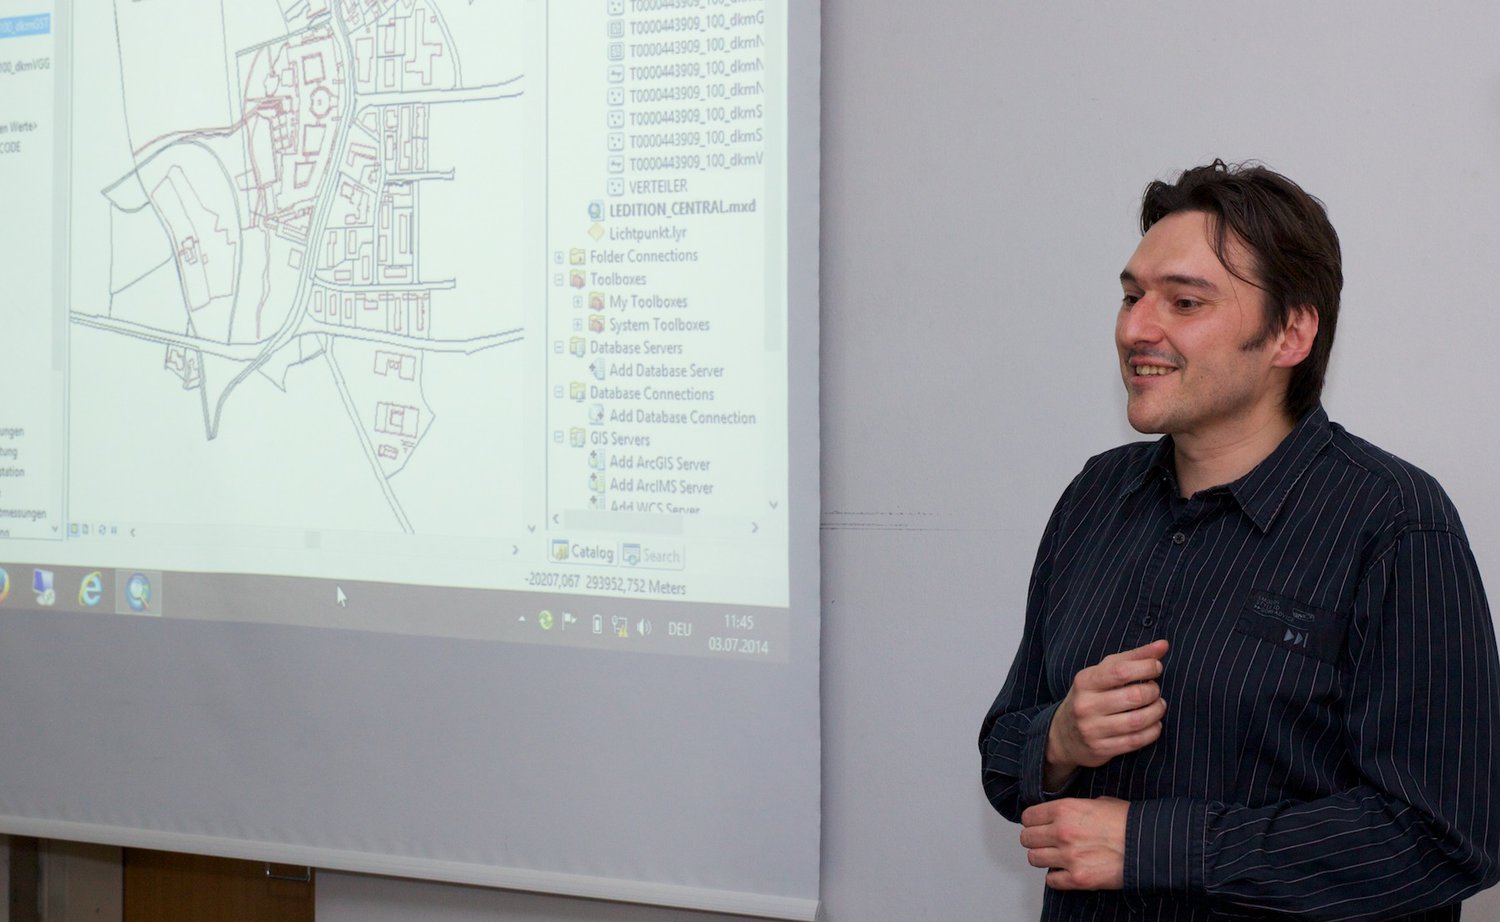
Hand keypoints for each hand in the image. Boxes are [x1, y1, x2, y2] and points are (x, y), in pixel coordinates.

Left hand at [1019, 797, 1128, 889]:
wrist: (1148, 845)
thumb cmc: (1128, 822)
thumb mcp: (1098, 802)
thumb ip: (1075, 809)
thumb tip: (1065, 815)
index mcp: (1065, 810)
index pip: (1028, 817)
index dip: (1032, 821)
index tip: (1037, 825)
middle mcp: (1062, 832)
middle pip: (1027, 838)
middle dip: (1034, 840)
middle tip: (1043, 842)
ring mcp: (1069, 857)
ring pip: (1034, 859)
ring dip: (1042, 858)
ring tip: (1054, 857)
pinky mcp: (1078, 878)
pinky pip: (1051, 881)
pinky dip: (1056, 878)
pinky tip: (1065, 871)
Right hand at [1045, 639, 1167, 788]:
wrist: (1063, 735)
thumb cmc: (1090, 696)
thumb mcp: (1103, 672)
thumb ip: (1134, 657)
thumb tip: (1164, 645)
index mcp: (1085, 681)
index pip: (1120, 671)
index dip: (1146, 667)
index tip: (1156, 667)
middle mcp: (1086, 705)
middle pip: (1133, 696)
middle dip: (1153, 692)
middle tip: (1155, 690)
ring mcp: (1092, 729)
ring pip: (1137, 721)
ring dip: (1156, 712)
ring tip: (1158, 706)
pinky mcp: (1101, 749)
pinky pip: (1136, 741)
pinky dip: (1153, 731)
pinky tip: (1154, 724)